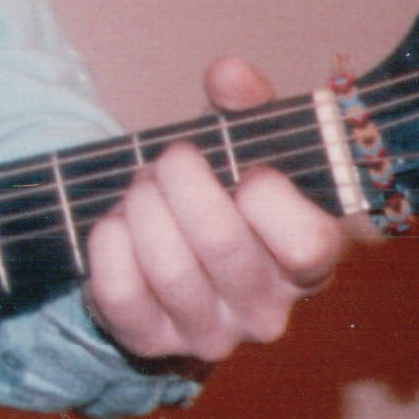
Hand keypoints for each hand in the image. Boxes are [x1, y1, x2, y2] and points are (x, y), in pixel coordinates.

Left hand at [82, 57, 348, 365]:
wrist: (180, 260)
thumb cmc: (226, 193)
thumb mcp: (246, 144)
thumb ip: (247, 104)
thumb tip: (228, 74)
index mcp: (309, 264)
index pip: (308, 242)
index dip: (268, 194)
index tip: (245, 169)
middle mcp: (266, 312)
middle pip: (221, 242)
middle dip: (180, 182)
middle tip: (168, 159)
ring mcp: (210, 337)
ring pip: (168, 269)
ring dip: (142, 208)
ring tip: (140, 186)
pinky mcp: (152, 344)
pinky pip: (120, 294)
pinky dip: (109, 244)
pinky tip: (115, 222)